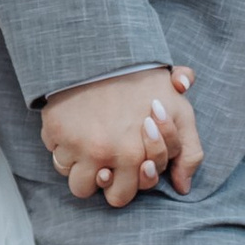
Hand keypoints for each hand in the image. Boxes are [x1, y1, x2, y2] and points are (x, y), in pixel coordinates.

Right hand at [40, 66, 201, 210]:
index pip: (123, 195)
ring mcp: (76, 144)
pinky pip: (55, 154)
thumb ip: (189, 152)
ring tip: (89, 148)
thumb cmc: (146, 82)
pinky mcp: (55, 131)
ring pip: (72, 180)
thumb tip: (183, 188)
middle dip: (102, 182)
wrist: (107, 50)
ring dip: (80, 169)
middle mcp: (104, 154)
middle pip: (94, 193)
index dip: (123, 184)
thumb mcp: (181, 112)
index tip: (126, 164)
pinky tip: (76, 130)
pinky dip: (62, 147)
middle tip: (106, 163)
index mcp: (135, 155)